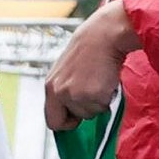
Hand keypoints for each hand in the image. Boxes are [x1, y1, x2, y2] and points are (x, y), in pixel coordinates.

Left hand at [45, 0, 135, 129]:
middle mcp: (59, 92)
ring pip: (90, 113)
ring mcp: (75, 94)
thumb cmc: (89, 50)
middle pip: (72, 120)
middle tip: (92, 93)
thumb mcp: (67, 72)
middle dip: (84, 112)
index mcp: (50, 87)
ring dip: (98, 102)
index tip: (76, 118)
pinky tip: (106, 80)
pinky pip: (104, 106)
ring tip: (99, 80)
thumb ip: (65, 90)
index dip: (66, 122)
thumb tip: (71, 112)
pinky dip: (108, 97)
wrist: (104, 35)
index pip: (52, 121)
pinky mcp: (93, 94)